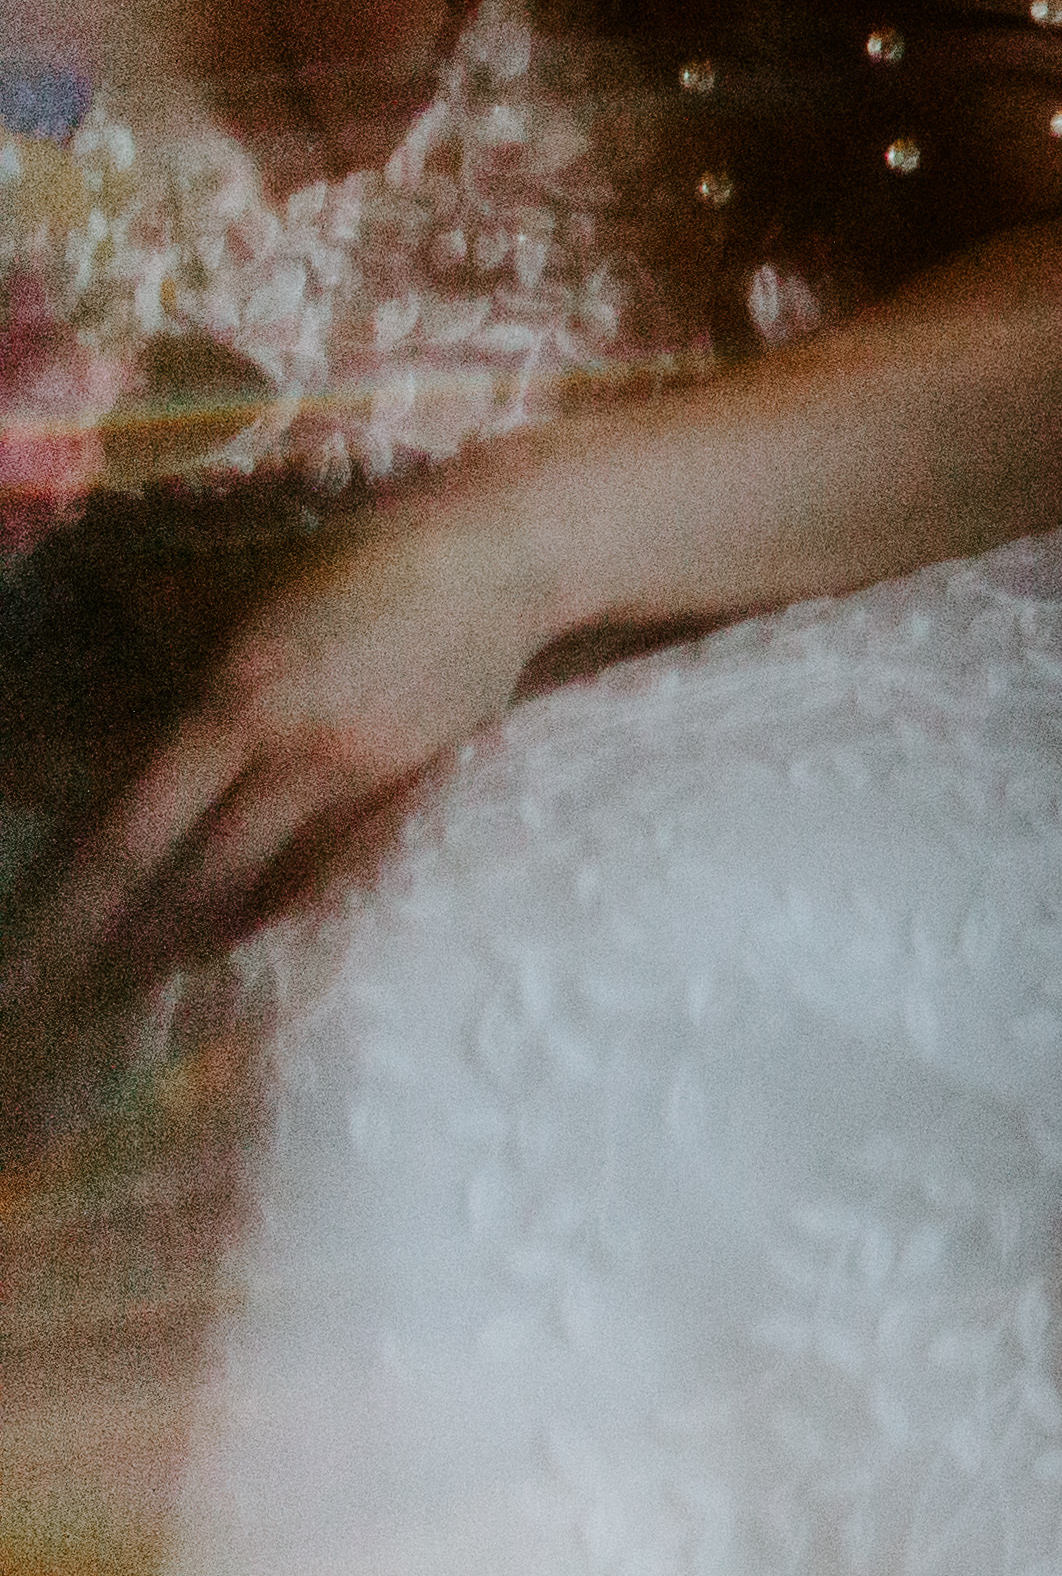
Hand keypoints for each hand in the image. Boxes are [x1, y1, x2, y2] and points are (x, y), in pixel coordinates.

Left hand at [0, 478, 566, 1018]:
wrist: (499, 560)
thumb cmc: (353, 565)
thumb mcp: (242, 612)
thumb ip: (178, 682)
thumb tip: (85, 743)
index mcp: (235, 702)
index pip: (132, 835)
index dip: (68, 911)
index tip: (21, 973)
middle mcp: (295, 755)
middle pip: (194, 885)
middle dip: (120, 956)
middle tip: (63, 1015)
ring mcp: (362, 782)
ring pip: (268, 893)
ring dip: (201, 952)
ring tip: (143, 1006)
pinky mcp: (412, 793)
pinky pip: (331, 874)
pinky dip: (283, 916)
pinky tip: (251, 952)